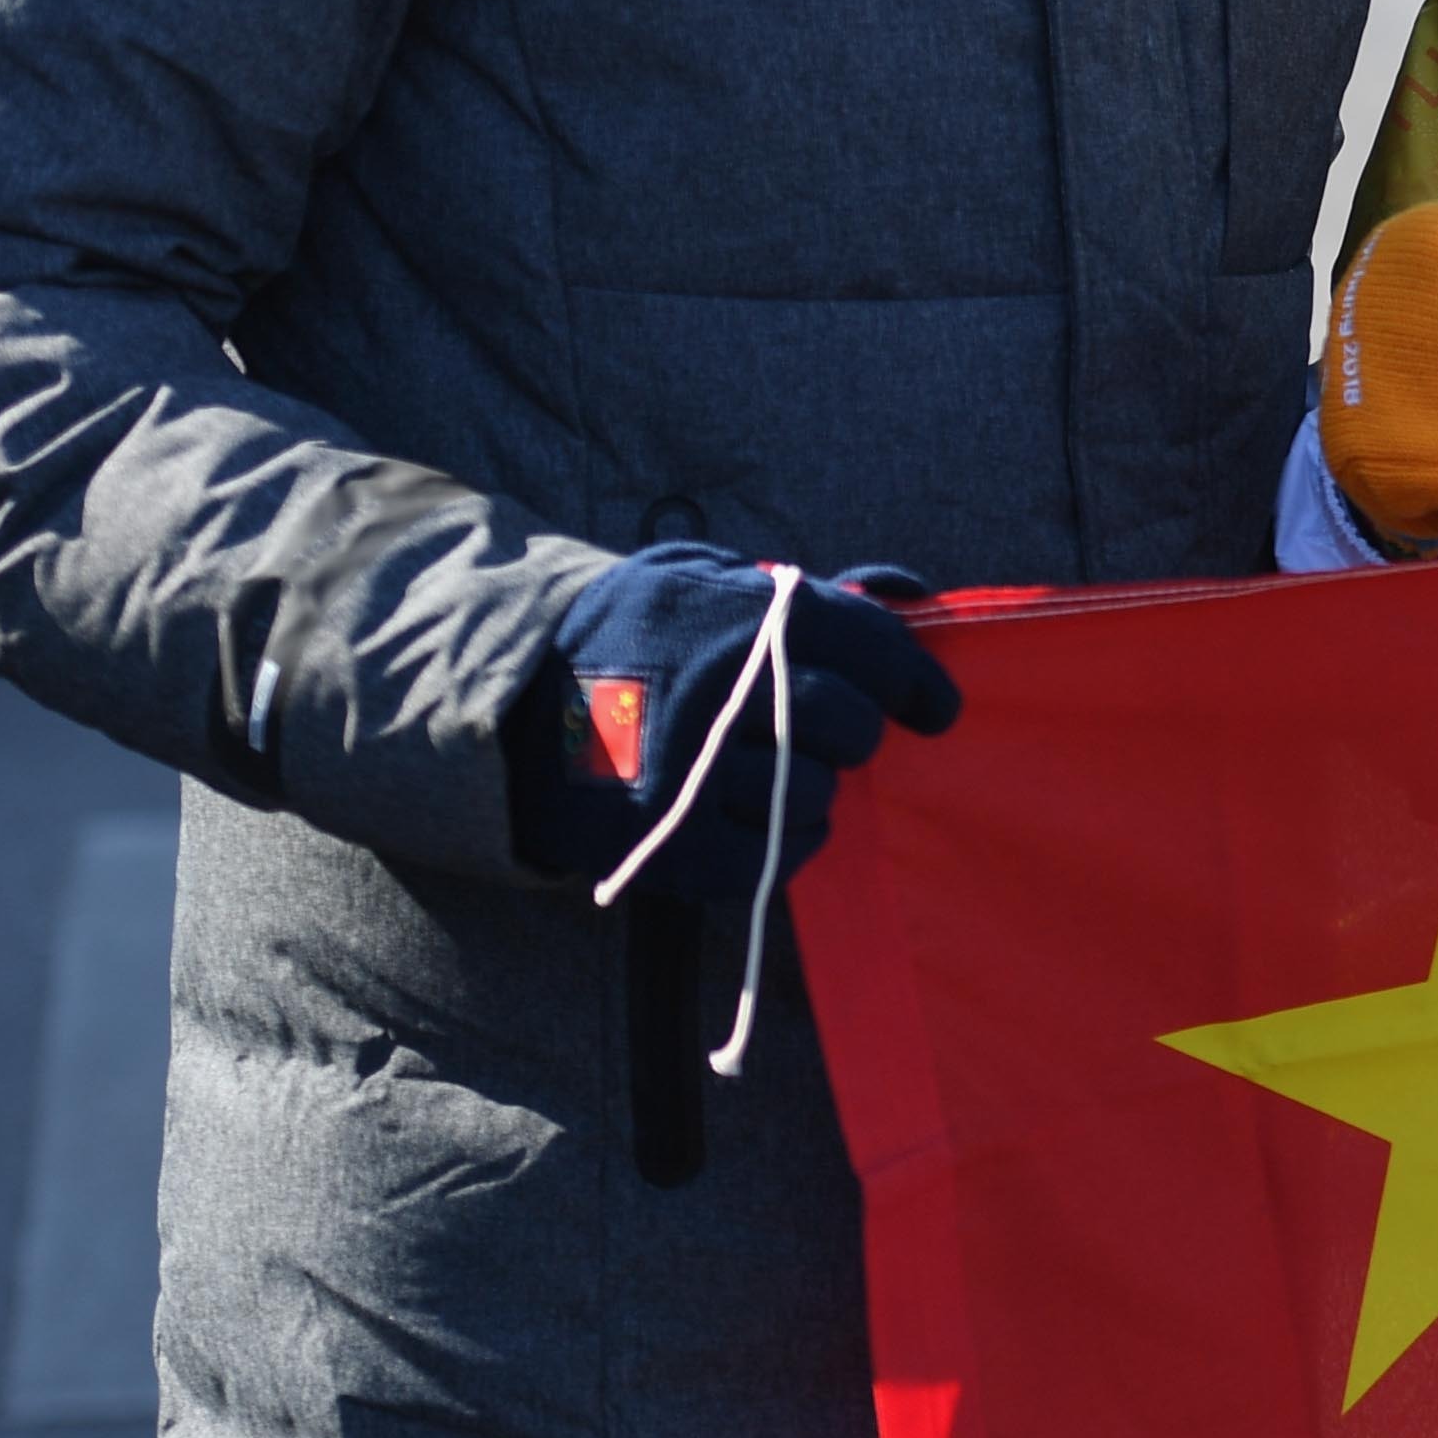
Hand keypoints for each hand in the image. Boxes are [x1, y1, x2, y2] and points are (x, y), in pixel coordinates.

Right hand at [511, 546, 962, 902]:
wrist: (503, 699)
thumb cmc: (622, 633)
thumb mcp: (700, 580)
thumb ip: (801, 593)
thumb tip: (910, 596)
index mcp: (747, 617)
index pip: (873, 646)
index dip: (916, 682)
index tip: (934, 709)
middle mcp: (731, 688)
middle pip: (851, 725)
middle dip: (855, 734)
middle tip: (834, 736)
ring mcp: (699, 769)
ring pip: (815, 794)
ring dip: (812, 790)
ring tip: (777, 774)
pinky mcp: (668, 840)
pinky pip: (770, 857)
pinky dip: (783, 843)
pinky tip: (762, 821)